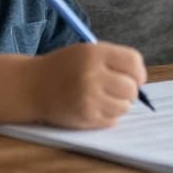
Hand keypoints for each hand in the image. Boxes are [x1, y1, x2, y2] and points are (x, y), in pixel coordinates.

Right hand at [26, 42, 146, 128]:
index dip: (138, 72)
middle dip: (129, 90)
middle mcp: (92, 75)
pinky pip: (112, 120)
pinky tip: (94, 107)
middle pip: (131, 88)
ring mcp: (88, 98)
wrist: (31, 86)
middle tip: (118, 89)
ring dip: (119, 104)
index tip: (135, 77)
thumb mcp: (87, 52)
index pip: (133, 62)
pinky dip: (108, 115)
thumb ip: (113, 61)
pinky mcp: (84, 116)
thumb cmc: (64, 67)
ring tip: (104, 98)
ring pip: (125, 106)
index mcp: (94, 53)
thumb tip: (141, 80)